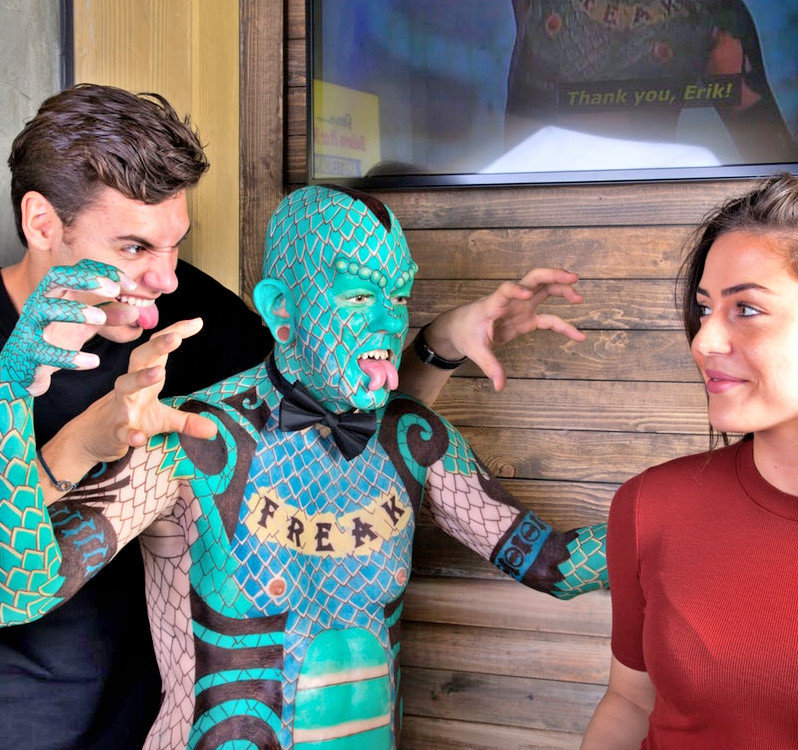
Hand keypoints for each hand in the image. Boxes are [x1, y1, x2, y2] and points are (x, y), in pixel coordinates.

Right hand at [0, 259, 136, 395]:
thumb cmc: (57, 338)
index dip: (104, 272)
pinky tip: (93, 362)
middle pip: (56, 277)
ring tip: (100, 318)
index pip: (77, 269)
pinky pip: (45, 352)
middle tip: (114, 290)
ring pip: (45, 308)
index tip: (131, 285)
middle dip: (85, 279)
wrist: (25, 369)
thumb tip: (136, 310)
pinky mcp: (28, 352)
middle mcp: (40, 303)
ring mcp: (30, 326)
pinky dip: (70, 357)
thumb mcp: (87, 325)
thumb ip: (111, 316)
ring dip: (75, 310)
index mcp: (56, 293)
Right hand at [79, 318, 217, 462]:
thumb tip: (215, 429)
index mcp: (144, 376)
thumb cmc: (131, 418)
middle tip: (176, 337)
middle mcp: (131, 386)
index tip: (198, 322)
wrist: (92, 438)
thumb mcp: (163, 419)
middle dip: (157, 346)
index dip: (175, 333)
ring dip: (141, 378)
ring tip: (160, 372)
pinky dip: (129, 433)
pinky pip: (121, 430)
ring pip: (125, 385)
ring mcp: (120, 406)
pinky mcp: (114, 430)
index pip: (159, 350)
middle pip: (140, 358)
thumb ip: (187, 420)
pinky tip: (138, 438)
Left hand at [422, 267, 584, 391]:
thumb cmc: (466, 333)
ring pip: (545, 291)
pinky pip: (549, 319)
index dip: (516, 290)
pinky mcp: (526, 319)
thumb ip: (489, 366)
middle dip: (553, 276)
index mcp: (494, 303)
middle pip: (534, 279)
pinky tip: (578, 336)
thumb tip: (499, 387)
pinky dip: (563, 326)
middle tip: (573, 278)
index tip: (526, 294)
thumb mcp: (475, 350)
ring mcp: (521, 307)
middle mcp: (511, 301)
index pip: (506, 290)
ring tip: (579, 298)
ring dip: (562, 290)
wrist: (461, 327)